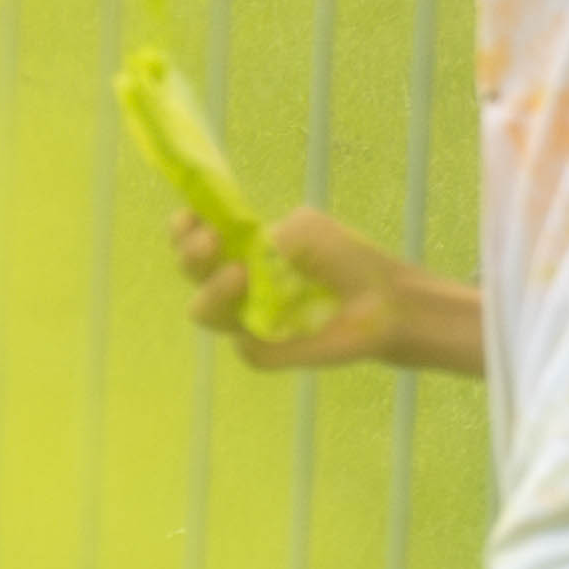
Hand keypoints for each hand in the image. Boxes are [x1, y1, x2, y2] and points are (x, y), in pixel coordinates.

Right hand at [177, 200, 433, 372]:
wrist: (386, 300)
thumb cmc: (347, 259)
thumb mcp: (309, 228)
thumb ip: (273, 234)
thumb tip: (248, 256)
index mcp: (241, 249)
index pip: (194, 239)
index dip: (182, 230)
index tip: (189, 217)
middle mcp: (237, 285)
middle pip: (191, 274)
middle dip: (191, 255)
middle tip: (212, 241)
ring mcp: (248, 320)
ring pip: (205, 314)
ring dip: (213, 292)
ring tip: (240, 274)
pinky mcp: (267, 351)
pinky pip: (248, 349)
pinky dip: (256, 336)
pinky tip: (279, 323)